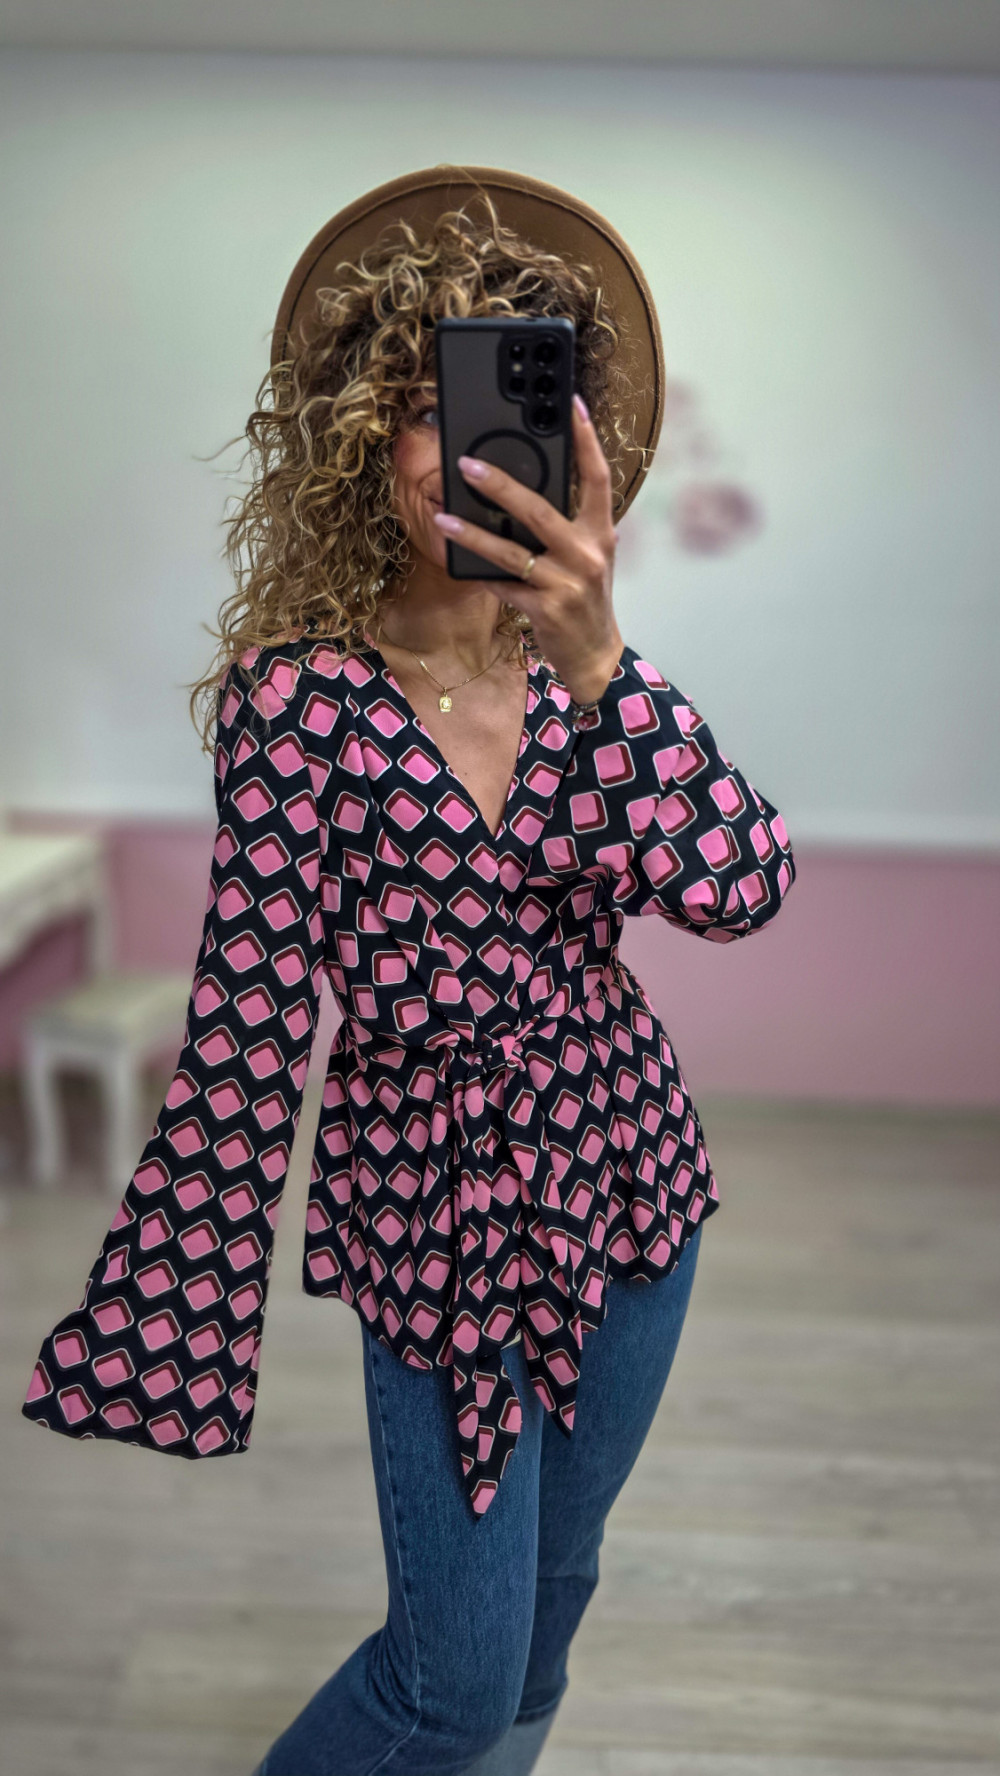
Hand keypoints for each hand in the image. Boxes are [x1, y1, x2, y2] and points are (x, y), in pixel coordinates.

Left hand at [432, 394, 624, 705]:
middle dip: (499, 485)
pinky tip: (459, 562)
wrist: (595, 653)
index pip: (597, 477)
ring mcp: (566, 582)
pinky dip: (481, 574)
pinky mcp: (545, 609)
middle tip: (468, 465)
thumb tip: (525, 495)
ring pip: (510, 551)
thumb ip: (570, 526)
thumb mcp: (590, 558)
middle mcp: (587, 553)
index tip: (572, 406)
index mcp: (601, 533)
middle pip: (538, 510)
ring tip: (443, 517)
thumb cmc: (586, 599)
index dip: (586, 440)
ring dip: (472, 534)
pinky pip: (503, 585)